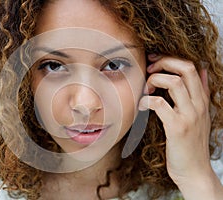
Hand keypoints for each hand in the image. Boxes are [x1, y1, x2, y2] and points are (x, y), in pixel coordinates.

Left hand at [138, 54, 222, 198]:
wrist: (194, 172)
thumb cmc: (190, 144)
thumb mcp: (200, 116)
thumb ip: (200, 94)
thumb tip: (202, 71)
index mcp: (201, 100)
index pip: (192, 67)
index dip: (171, 59)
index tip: (154, 61)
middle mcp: (198, 104)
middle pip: (185, 68)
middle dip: (163, 62)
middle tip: (148, 69)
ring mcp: (189, 115)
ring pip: (174, 82)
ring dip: (154, 80)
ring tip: (145, 89)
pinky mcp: (177, 128)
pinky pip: (160, 104)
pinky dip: (146, 100)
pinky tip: (141, 106)